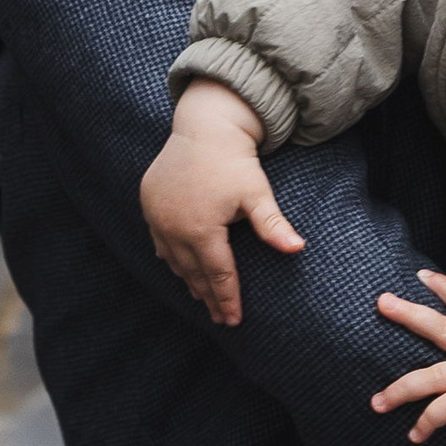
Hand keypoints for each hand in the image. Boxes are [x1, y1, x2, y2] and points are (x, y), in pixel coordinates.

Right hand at [140, 80, 303, 325]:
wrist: (203, 125)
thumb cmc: (233, 161)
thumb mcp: (257, 193)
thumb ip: (273, 224)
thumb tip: (298, 248)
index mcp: (201, 230)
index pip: (217, 274)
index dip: (227, 299)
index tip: (234, 320)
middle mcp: (173, 228)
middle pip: (194, 272)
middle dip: (208, 297)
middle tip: (220, 318)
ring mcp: (156, 216)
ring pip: (173, 260)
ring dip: (188, 279)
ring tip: (201, 297)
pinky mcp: (148, 203)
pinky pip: (158, 240)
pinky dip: (170, 257)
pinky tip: (178, 266)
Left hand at [369, 269, 445, 444]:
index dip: (445, 288)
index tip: (422, 276)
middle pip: (440, 327)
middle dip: (408, 314)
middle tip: (382, 302)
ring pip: (430, 376)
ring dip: (399, 390)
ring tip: (376, 402)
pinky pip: (445, 408)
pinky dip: (427, 422)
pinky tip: (415, 436)